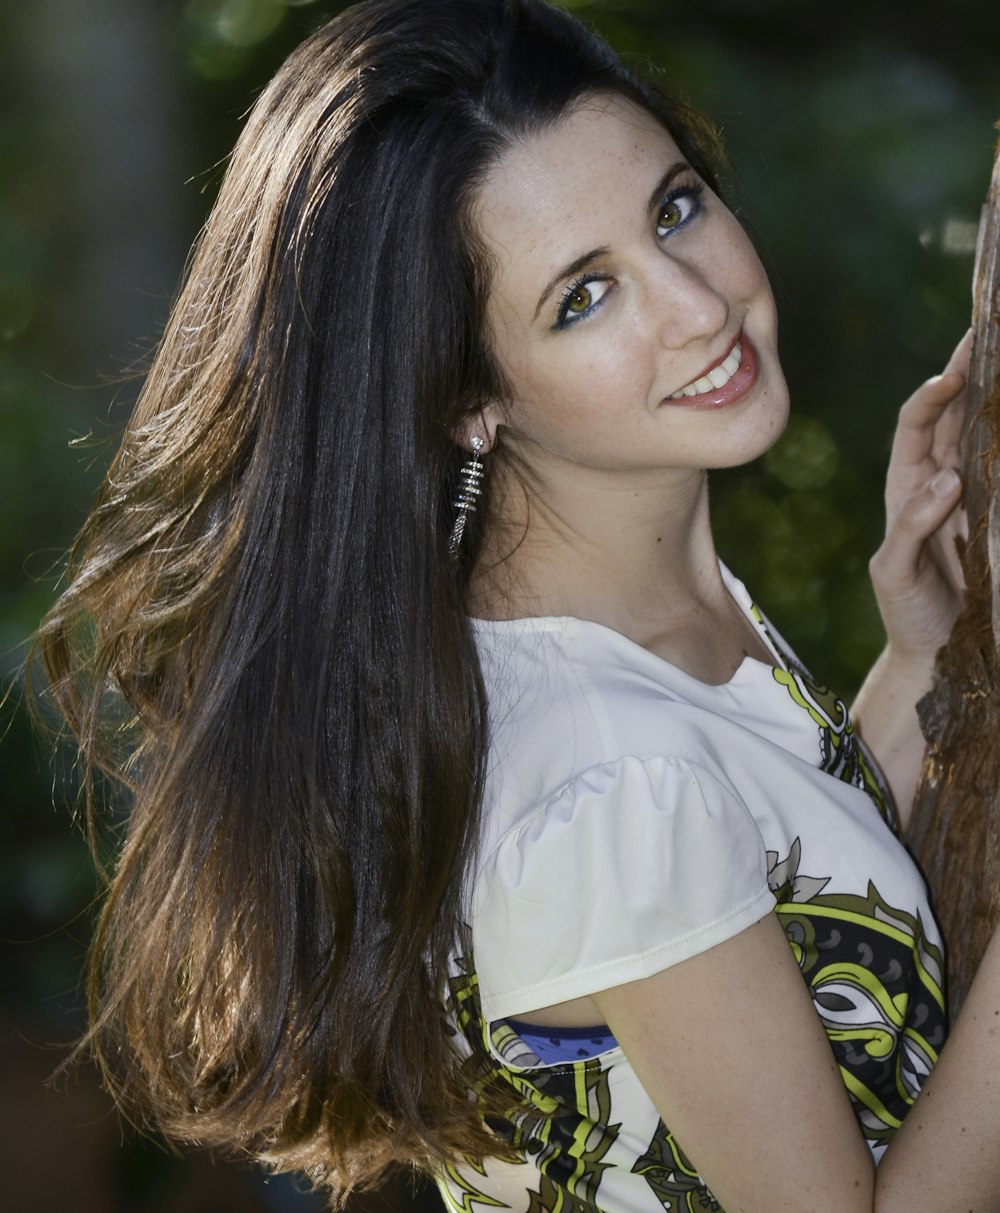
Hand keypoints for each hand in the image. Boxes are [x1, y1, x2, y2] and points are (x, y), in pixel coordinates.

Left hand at [868, 330, 970, 670]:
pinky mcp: (996, 516)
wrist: (935, 652)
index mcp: (906, 486)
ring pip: (986, 436)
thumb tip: (949, 479)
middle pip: (957, 416)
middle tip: (991, 333)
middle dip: (973, 373)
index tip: (954, 373)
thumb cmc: (907, 611)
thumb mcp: (894, 572)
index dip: (933, 394)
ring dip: (997, 400)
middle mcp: (941, 481)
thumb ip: (911, 528)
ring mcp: (974, 495)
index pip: (918, 424)